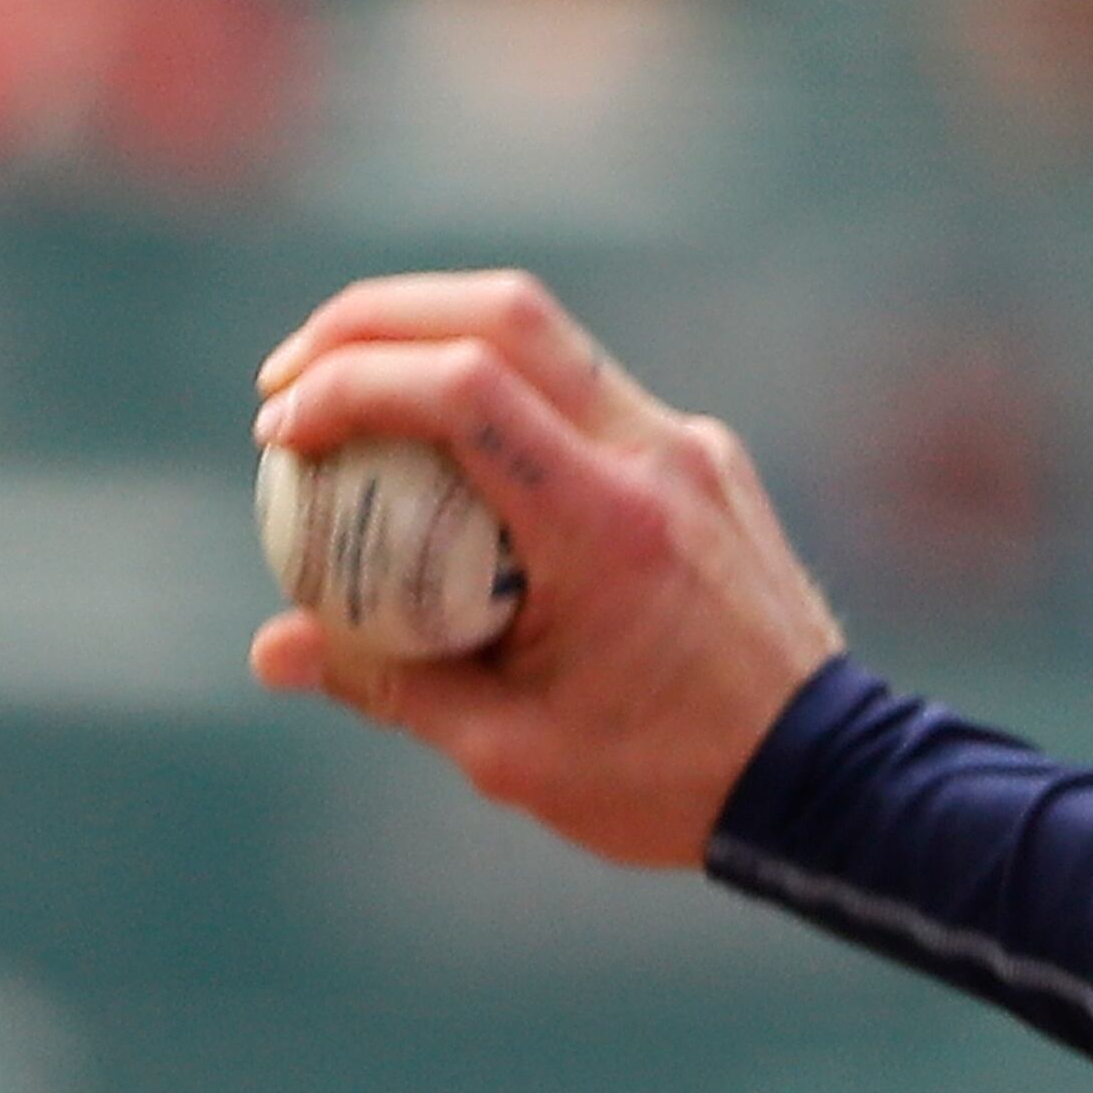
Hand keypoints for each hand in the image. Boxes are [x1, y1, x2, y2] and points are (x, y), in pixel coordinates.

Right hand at [249, 271, 843, 868]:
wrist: (821, 773)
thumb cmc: (667, 777)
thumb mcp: (510, 751)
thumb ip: (386, 683)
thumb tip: (271, 645)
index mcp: (607, 522)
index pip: (465, 387)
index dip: (349, 382)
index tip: (276, 433)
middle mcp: (657, 456)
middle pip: (506, 314)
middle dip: (375, 320)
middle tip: (287, 376)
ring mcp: (693, 447)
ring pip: (553, 344)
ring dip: (440, 349)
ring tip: (350, 406)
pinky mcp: (707, 459)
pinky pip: (590, 399)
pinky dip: (506, 403)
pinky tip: (451, 468)